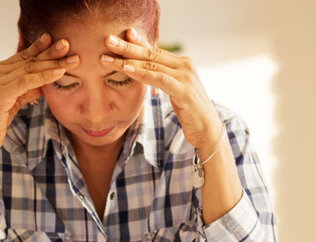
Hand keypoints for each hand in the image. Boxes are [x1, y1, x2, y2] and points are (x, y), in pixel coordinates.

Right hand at [0, 33, 79, 158]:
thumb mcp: (15, 100)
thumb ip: (28, 88)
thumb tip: (48, 79)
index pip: (23, 55)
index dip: (41, 47)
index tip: (58, 41)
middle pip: (28, 59)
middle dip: (51, 52)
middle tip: (68, 44)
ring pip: (30, 68)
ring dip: (53, 63)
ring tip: (72, 59)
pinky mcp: (0, 93)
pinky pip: (27, 81)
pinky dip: (45, 76)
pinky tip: (60, 73)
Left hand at [101, 28, 220, 151]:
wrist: (208, 129)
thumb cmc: (189, 111)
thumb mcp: (174, 90)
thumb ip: (163, 78)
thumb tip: (146, 70)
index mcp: (182, 64)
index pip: (155, 50)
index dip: (136, 42)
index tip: (119, 36)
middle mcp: (185, 66)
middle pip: (151, 53)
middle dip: (127, 46)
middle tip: (108, 40)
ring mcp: (186, 77)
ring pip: (152, 65)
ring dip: (128, 60)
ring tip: (108, 58)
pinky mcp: (184, 90)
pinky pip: (159, 79)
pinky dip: (142, 73)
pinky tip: (127, 69)